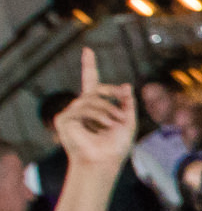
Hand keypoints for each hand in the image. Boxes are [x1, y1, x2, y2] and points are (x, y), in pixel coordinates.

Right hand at [56, 48, 136, 167]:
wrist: (104, 161)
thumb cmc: (116, 146)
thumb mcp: (128, 121)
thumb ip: (127, 103)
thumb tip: (127, 84)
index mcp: (95, 106)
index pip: (91, 81)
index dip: (89, 65)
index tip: (88, 50)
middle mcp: (81, 106)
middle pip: (96, 88)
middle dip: (112, 93)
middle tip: (123, 111)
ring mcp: (71, 112)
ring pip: (92, 98)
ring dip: (109, 110)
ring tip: (115, 124)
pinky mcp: (64, 119)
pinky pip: (83, 108)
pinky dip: (98, 116)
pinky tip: (103, 127)